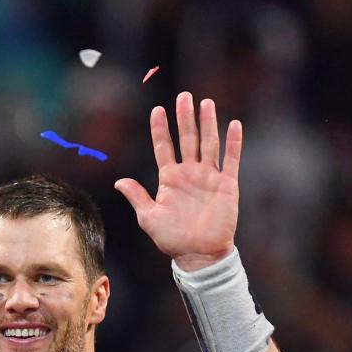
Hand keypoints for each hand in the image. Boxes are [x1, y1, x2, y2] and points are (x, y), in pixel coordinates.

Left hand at [113, 92, 241, 271]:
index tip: (157, 110)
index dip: (160, 129)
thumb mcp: (149, 218)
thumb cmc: (173, 239)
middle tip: (183, 97)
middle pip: (187, 139)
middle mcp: (189, 174)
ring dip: (207, 124)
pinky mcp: (227, 185)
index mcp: (170, 179)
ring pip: (208, 144)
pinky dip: (233, 143)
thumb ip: (137, 197)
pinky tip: (234, 125)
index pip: (164, 147)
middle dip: (185, 118)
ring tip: (206, 103)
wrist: (199, 255)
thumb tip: (118, 181)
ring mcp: (209, 178)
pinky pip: (231, 160)